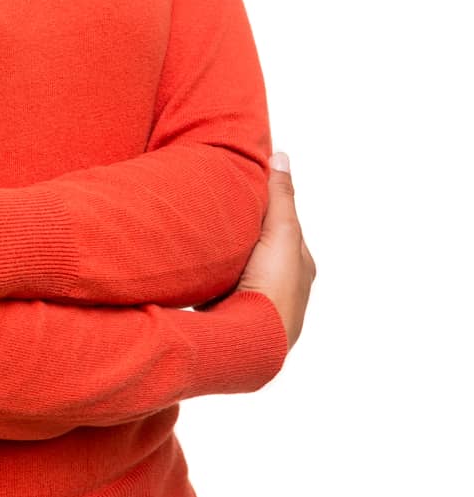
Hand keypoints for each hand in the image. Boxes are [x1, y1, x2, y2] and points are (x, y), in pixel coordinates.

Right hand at [197, 152, 316, 350]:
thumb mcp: (281, 231)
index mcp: (300, 266)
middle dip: (244, 232)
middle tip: (219, 210)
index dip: (265, 205)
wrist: (252, 341)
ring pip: (240, 268)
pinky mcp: (234, 317)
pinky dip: (212, 276)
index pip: (283, 226)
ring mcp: (258, 304)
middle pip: (261, 248)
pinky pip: (220, 287)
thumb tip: (281, 156)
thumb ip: (280, 196)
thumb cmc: (273, 287)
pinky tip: (197, 269)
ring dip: (226, 256)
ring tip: (204, 238)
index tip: (244, 187)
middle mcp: (284, 287)